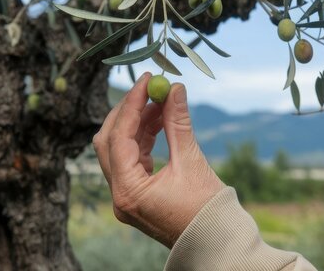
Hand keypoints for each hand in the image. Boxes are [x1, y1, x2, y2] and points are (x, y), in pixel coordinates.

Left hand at [92, 72, 223, 247]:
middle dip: (127, 112)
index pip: (119, 138)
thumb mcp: (191, 161)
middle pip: (108, 142)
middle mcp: (119, 196)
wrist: (215, 242)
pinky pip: (132, 159)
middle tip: (148, 88)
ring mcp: (125, 197)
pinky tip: (159, 120)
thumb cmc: (206, 209)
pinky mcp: (135, 194)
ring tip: (161, 102)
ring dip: (137, 123)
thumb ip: (178, 123)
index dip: (132, 105)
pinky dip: (143, 138)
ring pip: (118, 149)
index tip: (147, 81)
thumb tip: (174, 88)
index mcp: (128, 192)